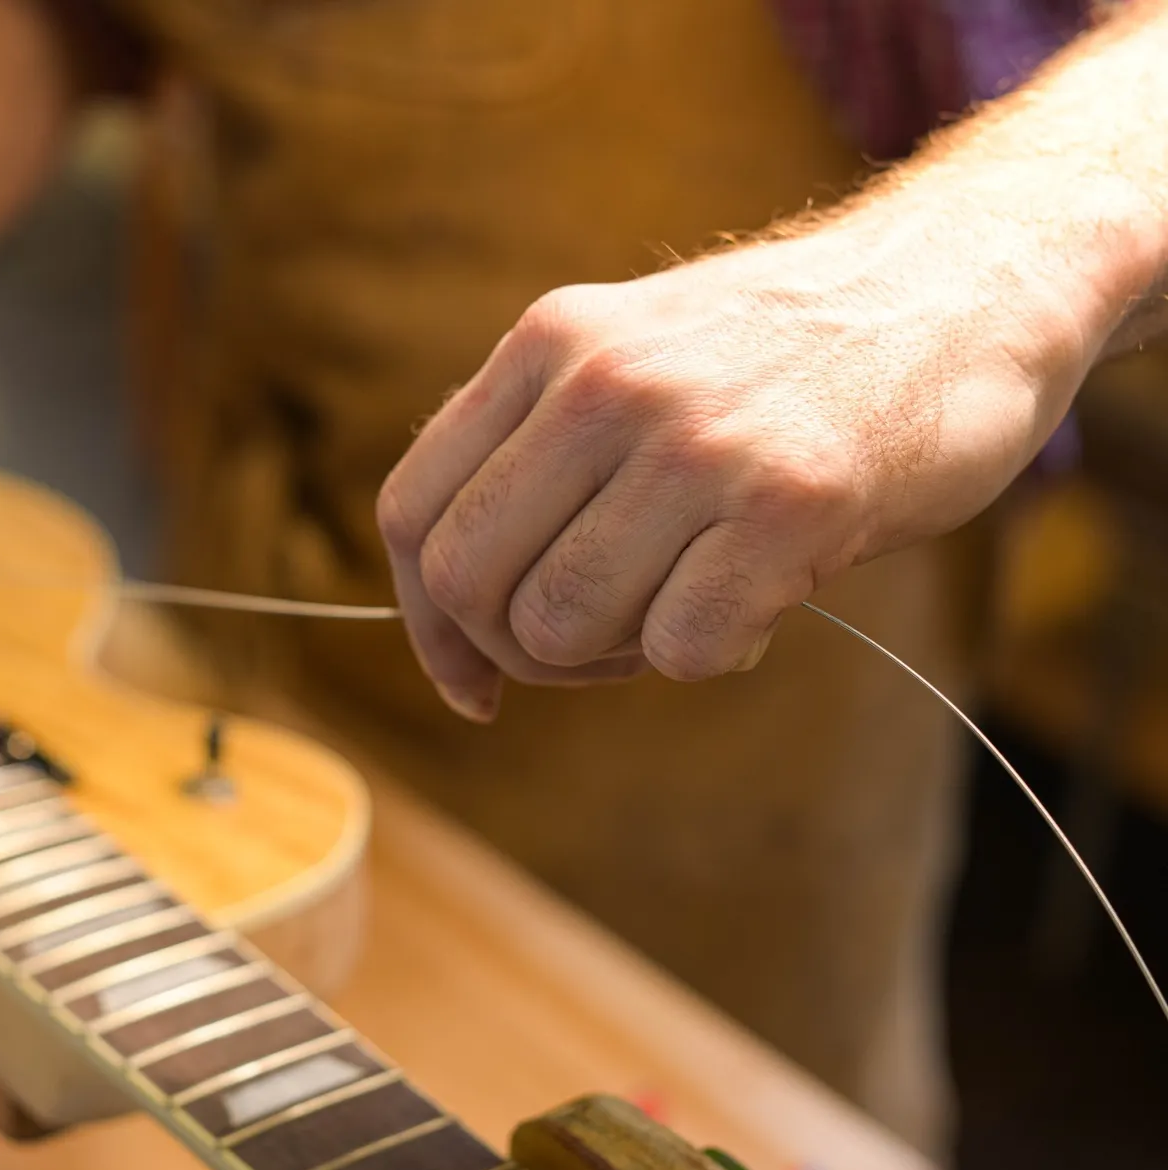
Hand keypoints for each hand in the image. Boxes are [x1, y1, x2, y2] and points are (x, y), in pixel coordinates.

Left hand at [378, 214, 1086, 720]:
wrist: (966, 282)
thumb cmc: (787, 356)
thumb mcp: (631, 353)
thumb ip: (539, 452)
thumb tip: (454, 617)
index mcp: (548, 344)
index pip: (413, 512)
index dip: (429, 621)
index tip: (471, 679)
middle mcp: (602, 384)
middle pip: (468, 582)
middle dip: (518, 651)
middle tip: (600, 644)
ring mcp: (692, 439)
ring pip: (560, 625)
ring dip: (617, 655)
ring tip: (688, 604)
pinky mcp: (787, 501)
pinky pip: (680, 649)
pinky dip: (713, 653)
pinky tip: (761, 604)